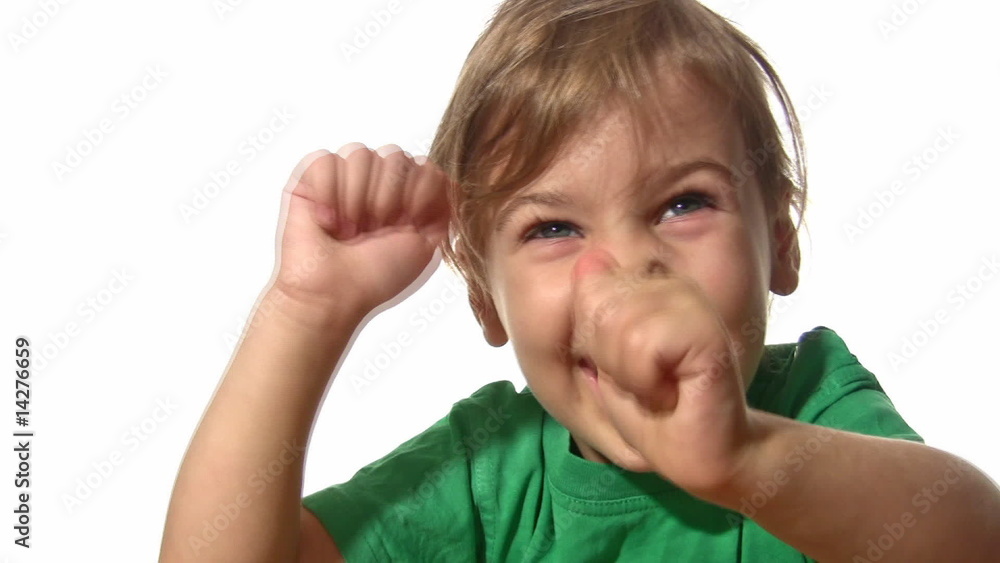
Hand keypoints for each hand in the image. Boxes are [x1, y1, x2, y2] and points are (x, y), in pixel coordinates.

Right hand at [270, 143, 450, 315]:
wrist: (333, 294)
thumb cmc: (376, 276)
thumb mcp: (426, 246)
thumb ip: (444, 210)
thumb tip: (453, 180)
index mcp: (404, 196)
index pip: (422, 164)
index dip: (418, 190)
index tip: (409, 222)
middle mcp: (375, 184)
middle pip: (394, 155)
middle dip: (388, 195)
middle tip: (374, 229)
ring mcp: (343, 179)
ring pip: (360, 153)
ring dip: (356, 198)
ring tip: (348, 230)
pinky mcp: (308, 180)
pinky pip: (324, 160)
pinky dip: (327, 193)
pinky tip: (326, 221)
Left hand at [570, 249, 753, 496]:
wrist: (701, 458)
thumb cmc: (652, 416)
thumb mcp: (604, 364)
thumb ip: (592, 316)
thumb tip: (589, 259)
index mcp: (649, 288)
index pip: (589, 285)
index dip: (592, 339)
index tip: (623, 370)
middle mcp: (673, 286)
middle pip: (600, 300)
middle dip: (607, 357)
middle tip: (642, 384)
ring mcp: (694, 305)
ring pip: (621, 324)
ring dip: (628, 375)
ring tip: (658, 390)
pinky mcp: (709, 333)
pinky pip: (645, 345)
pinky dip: (645, 382)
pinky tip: (671, 395)